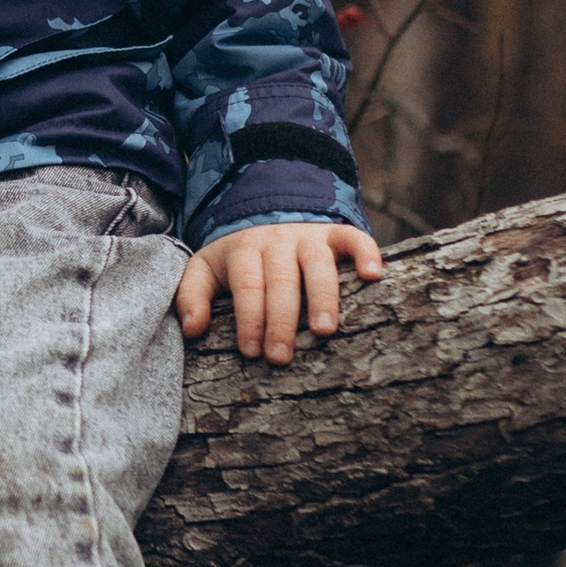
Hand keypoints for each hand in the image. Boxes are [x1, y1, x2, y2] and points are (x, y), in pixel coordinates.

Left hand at [175, 221, 384, 364]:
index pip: (247, 286)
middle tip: (281, 357)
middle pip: (281, 282)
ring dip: (322, 297)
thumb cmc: (237, 257)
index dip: (249, 318)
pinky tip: (373, 275)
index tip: (251, 352)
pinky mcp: (335, 233)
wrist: (265, 209)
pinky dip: (366, 252)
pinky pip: (354, 237)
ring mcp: (309, 237)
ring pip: (318, 265)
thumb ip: (192, 296)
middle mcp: (277, 242)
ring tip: (325, 331)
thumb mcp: (205, 268)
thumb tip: (192, 329)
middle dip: (280, 320)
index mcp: (243, 251)